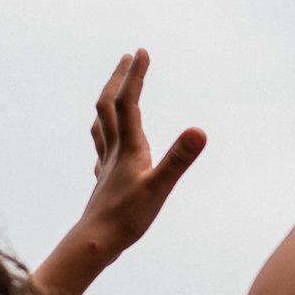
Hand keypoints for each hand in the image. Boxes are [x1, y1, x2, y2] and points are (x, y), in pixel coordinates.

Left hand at [74, 49, 206, 263]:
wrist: (95, 243)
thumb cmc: (126, 218)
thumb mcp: (160, 188)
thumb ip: (179, 159)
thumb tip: (199, 131)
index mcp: (129, 147)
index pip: (128, 101)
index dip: (135, 75)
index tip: (141, 52)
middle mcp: (114, 151)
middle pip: (109, 105)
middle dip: (119, 79)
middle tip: (128, 58)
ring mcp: (107, 165)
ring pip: (102, 124)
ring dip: (107, 102)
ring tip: (112, 91)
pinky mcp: (106, 181)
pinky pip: (102, 149)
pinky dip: (104, 134)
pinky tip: (107, 142)